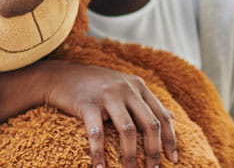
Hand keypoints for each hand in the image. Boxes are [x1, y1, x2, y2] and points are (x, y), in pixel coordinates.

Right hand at [0, 60, 177, 167]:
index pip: (162, 116)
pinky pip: (97, 134)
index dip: (170, 140)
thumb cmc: (96, 84)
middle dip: (153, 151)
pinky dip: (99, 153)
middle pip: (149, 124)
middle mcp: (127, 89)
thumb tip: (173, 117)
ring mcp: (108, 95)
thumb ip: (148, 101)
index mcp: (139, 87)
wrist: (60, 74)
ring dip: (130, 156)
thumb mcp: (126, 86)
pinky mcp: (88, 104)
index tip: (173, 159)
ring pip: (128, 130)